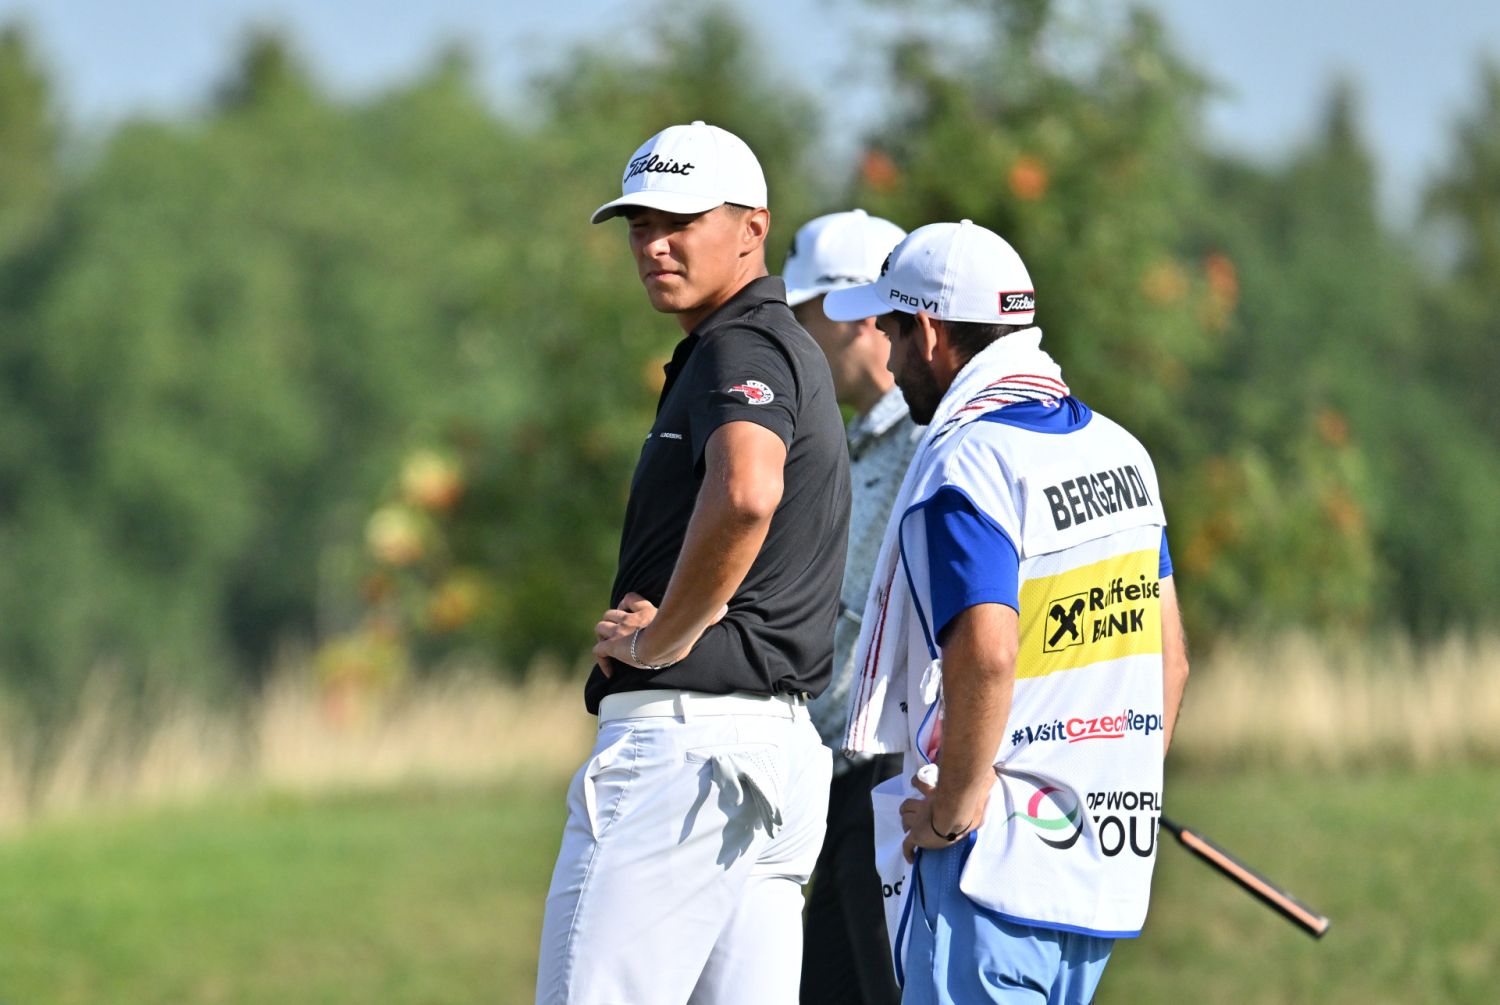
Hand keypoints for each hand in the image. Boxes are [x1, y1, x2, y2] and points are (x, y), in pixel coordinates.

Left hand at [591, 594, 728, 676]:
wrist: (664, 642)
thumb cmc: (679, 633)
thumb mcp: (694, 623)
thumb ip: (708, 617)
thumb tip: (725, 609)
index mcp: (646, 612)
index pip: (630, 599)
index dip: (627, 604)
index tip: (629, 611)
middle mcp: (630, 620)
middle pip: (611, 613)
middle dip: (612, 621)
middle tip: (618, 634)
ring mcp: (620, 633)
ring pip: (601, 628)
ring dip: (604, 636)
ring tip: (611, 648)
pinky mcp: (613, 647)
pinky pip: (598, 652)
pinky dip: (601, 661)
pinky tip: (609, 671)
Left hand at [898, 769, 989, 862]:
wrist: (955, 815)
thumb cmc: (966, 802)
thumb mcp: (978, 788)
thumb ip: (984, 781)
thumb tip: (993, 772)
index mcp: (936, 796)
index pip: (923, 786)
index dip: (920, 785)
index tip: (916, 783)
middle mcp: (924, 807)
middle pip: (908, 805)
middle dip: (909, 808)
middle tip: (914, 811)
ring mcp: (919, 821)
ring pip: (905, 820)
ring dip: (907, 822)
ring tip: (910, 827)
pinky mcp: (916, 836)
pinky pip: (907, 845)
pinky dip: (908, 852)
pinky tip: (911, 858)